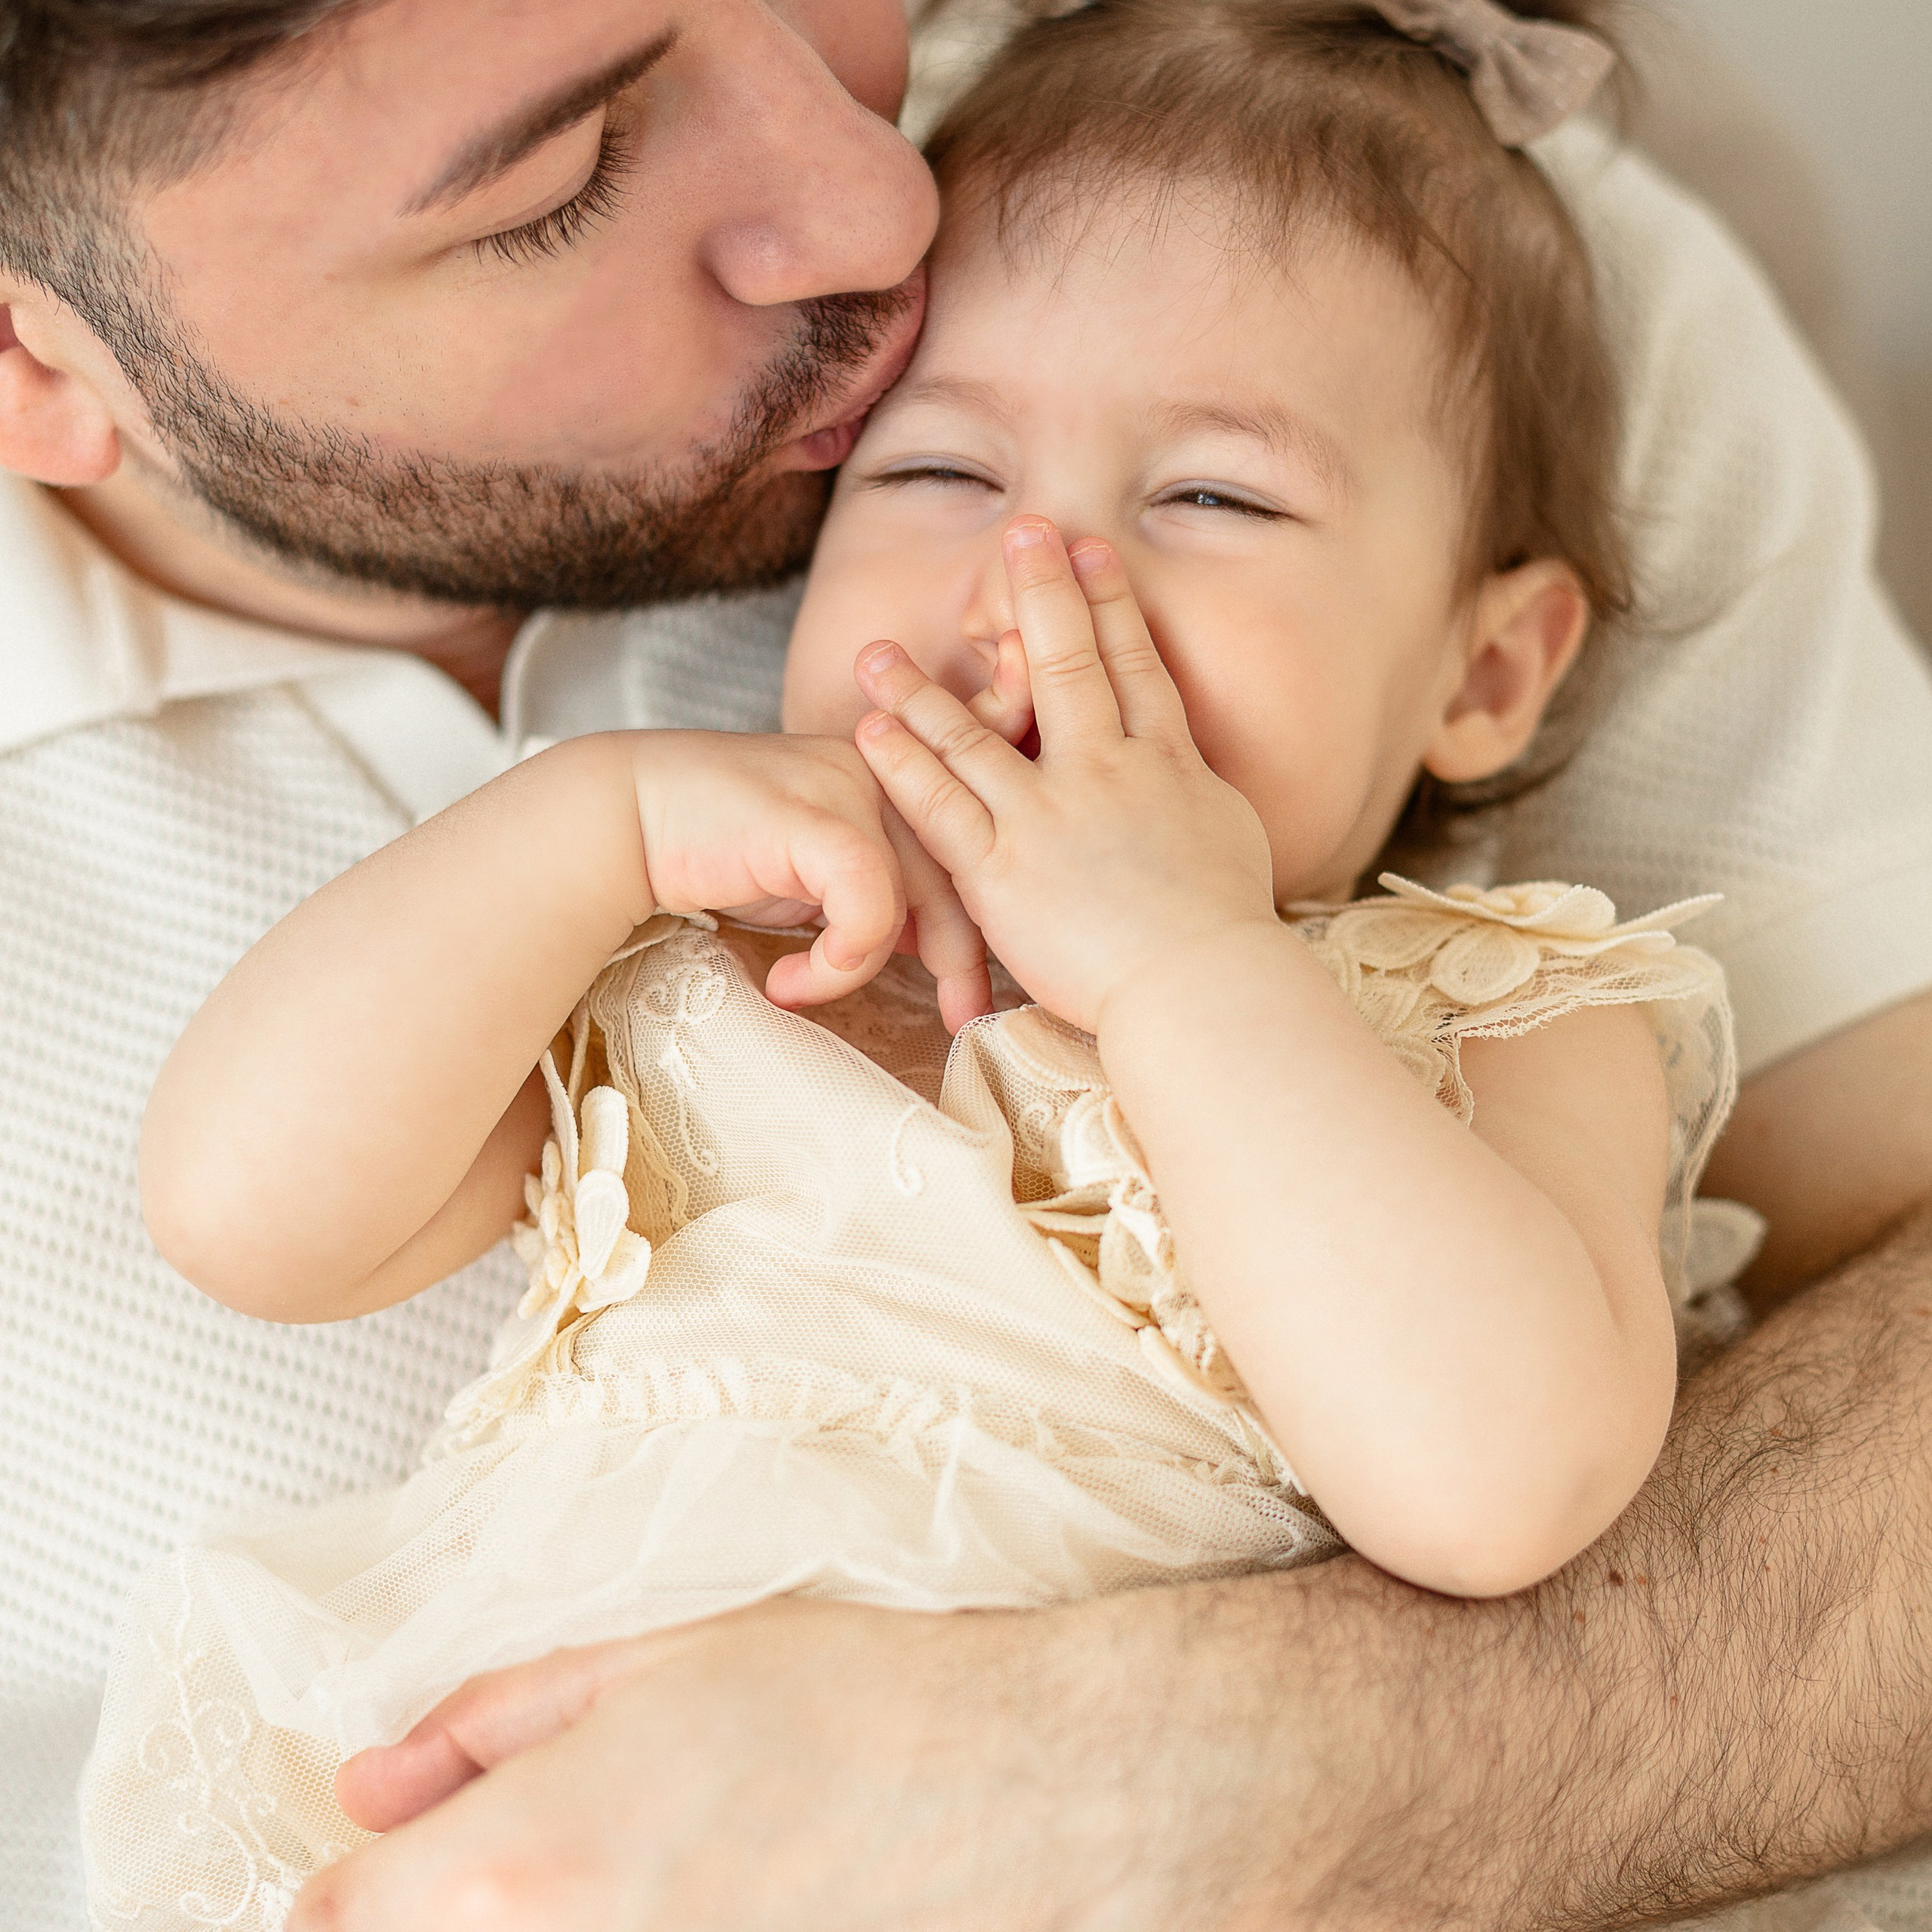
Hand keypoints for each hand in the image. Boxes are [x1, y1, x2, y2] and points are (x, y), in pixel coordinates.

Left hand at [293, 1598, 1209, 1931]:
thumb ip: (486, 1726)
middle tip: (535, 1866)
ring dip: (533, 1927)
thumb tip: (373, 1784)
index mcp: (510, 1874)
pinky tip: (700, 1898)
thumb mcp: (650, 1662)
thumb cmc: (847, 1707)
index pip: (329, 1917)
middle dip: (442, 1910)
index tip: (402, 1859)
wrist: (1013, 1787)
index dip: (360, 1879)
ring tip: (637, 1878)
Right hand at [626, 730, 989, 1028]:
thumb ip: (880, 887)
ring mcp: (857, 787)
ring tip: (815, 993)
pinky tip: (789, 983)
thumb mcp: (819, 869)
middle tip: (967, 1018)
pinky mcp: (820, 818)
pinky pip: (870, 910)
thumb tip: (931, 944)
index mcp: (897, 771)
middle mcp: (888, 767)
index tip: (980, 983)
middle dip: (968, 956)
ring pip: (921, 897)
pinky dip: (836, 965)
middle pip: (966, 870)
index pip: (975, 841)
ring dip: (869, 967)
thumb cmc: (721, 848)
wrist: (624, 819)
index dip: (987, 911)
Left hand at [852, 519, 1276, 1033]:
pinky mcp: (1001, 871)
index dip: (1110, 603)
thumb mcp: (1228, 835)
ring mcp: (1047, 816)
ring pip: (975, 733)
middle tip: (1016, 532)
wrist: (1201, 983)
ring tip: (878, 651)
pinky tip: (871, 729)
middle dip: (1040, 593)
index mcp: (1167, 763)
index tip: (1088, 551)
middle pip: (1066, 665)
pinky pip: (940, 807)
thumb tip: (1183, 771)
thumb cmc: (1225, 925)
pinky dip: (903, 764)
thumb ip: (1191, 792)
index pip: (1135, 666)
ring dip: (922, 687)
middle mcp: (1104, 771)